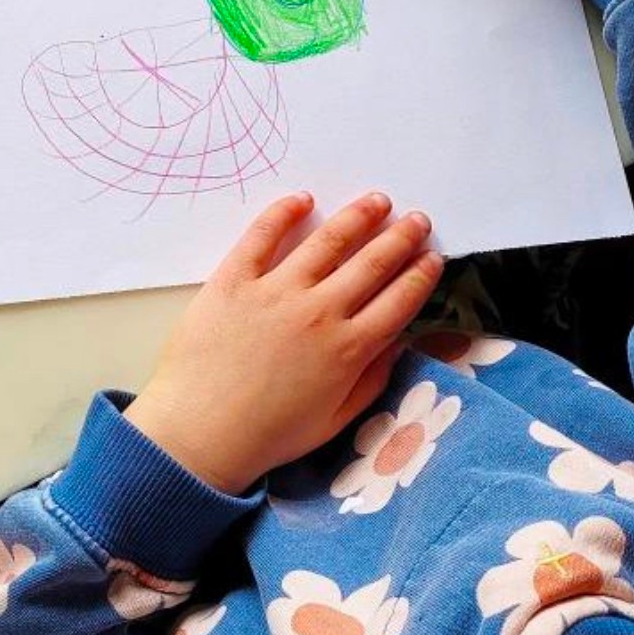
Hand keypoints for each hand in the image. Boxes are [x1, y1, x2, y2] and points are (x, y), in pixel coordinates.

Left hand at [123, 192, 442, 493]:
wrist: (200, 431)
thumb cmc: (268, 435)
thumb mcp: (335, 420)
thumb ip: (371, 380)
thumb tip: (396, 344)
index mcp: (347, 349)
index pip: (397, 302)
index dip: (419, 276)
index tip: (432, 257)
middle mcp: (319, 311)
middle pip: (371, 264)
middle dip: (400, 238)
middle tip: (417, 219)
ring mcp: (276, 290)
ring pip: (327, 241)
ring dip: (357, 217)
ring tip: (376, 201)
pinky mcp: (235, 278)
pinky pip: (262, 235)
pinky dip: (284, 212)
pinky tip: (303, 199)